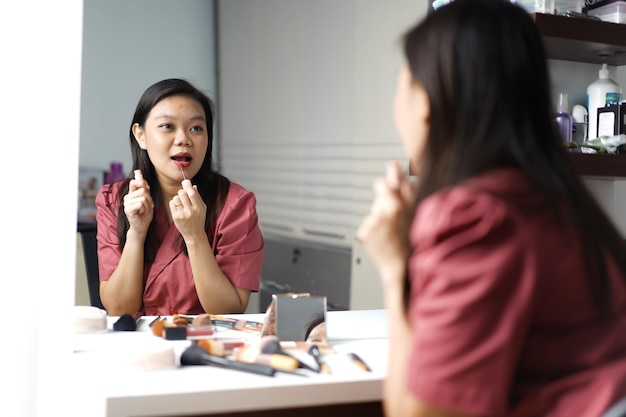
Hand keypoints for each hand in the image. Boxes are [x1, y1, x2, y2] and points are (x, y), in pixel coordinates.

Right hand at [123, 169, 153, 234]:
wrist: (142, 226)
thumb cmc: (144, 213)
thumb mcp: (146, 198)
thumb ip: (143, 186)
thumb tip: (138, 171)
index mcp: (131, 193)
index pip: (134, 182)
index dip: (143, 184)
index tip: (147, 189)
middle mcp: (127, 197)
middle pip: (142, 190)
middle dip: (149, 199)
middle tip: (147, 206)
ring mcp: (126, 203)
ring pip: (142, 198)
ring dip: (147, 205)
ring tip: (143, 210)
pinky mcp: (128, 209)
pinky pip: (140, 204)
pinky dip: (144, 209)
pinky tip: (140, 213)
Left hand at [170, 179, 206, 240]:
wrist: (194, 234)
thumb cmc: (199, 220)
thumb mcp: (202, 209)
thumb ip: (198, 197)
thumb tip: (193, 186)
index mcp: (198, 208)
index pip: (192, 193)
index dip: (188, 185)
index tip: (186, 181)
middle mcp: (190, 211)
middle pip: (182, 194)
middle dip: (182, 192)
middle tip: (184, 194)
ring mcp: (182, 214)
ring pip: (176, 198)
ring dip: (178, 198)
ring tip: (181, 202)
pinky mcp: (175, 217)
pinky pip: (171, 203)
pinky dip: (174, 203)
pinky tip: (178, 206)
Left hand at [356, 161, 415, 281]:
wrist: (404, 267)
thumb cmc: (413, 240)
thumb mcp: (417, 212)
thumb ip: (406, 188)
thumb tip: (395, 167)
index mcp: (402, 204)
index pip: (389, 181)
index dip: (391, 177)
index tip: (392, 171)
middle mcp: (388, 211)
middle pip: (380, 191)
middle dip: (384, 196)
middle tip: (393, 211)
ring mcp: (375, 222)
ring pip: (374, 210)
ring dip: (381, 216)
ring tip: (393, 231)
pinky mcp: (365, 233)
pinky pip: (367, 224)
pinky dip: (373, 230)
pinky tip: (384, 238)